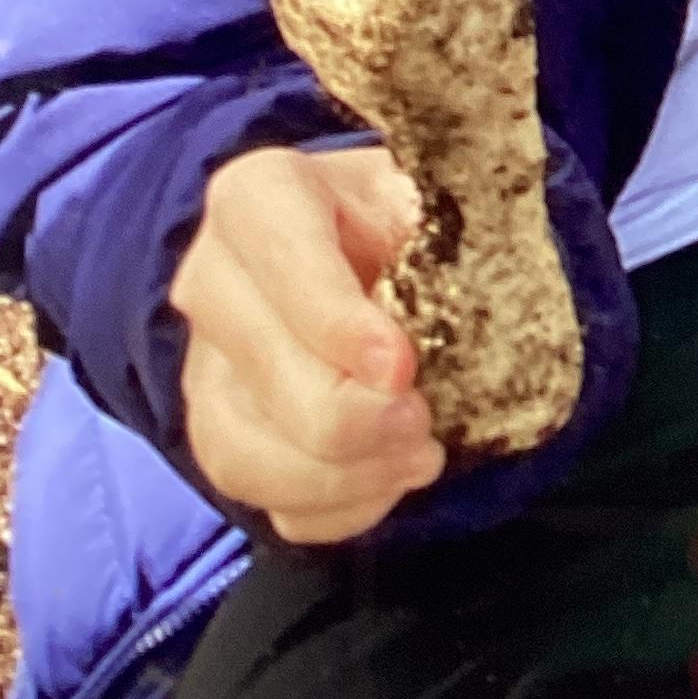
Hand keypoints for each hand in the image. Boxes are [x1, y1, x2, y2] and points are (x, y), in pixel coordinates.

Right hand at [172, 142, 444, 541]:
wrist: (371, 258)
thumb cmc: (406, 220)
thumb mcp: (432, 190)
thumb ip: (453, 202)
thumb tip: (490, 219)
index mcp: (259, 198)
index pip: (281, 258)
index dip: (335, 322)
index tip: (401, 367)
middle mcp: (212, 280)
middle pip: (265, 375)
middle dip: (357, 417)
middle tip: (426, 423)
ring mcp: (207, 367)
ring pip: (248, 454)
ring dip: (348, 475)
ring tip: (420, 457)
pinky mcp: (222, 436)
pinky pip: (264, 500)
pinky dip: (338, 508)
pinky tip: (389, 480)